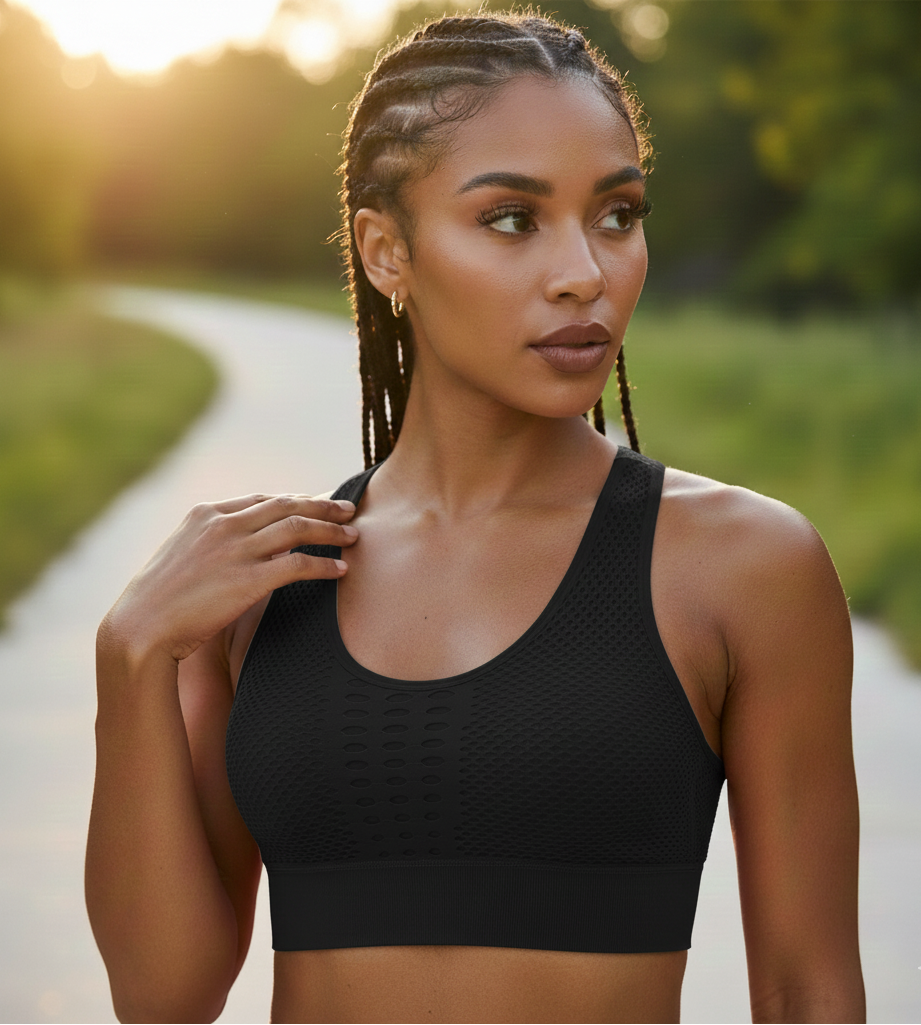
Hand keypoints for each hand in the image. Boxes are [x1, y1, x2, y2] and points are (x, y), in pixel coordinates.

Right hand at [100, 494, 357, 662]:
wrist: (140, 628)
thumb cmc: (159, 601)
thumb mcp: (182, 557)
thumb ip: (211, 545)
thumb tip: (240, 550)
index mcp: (205, 514)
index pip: (262, 499)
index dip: (295, 501)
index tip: (316, 505)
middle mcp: (223, 525)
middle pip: (287, 506)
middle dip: (322, 507)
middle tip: (349, 510)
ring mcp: (236, 550)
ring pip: (298, 529)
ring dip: (331, 532)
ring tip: (354, 536)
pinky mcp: (248, 580)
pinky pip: (298, 565)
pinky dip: (324, 566)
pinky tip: (340, 570)